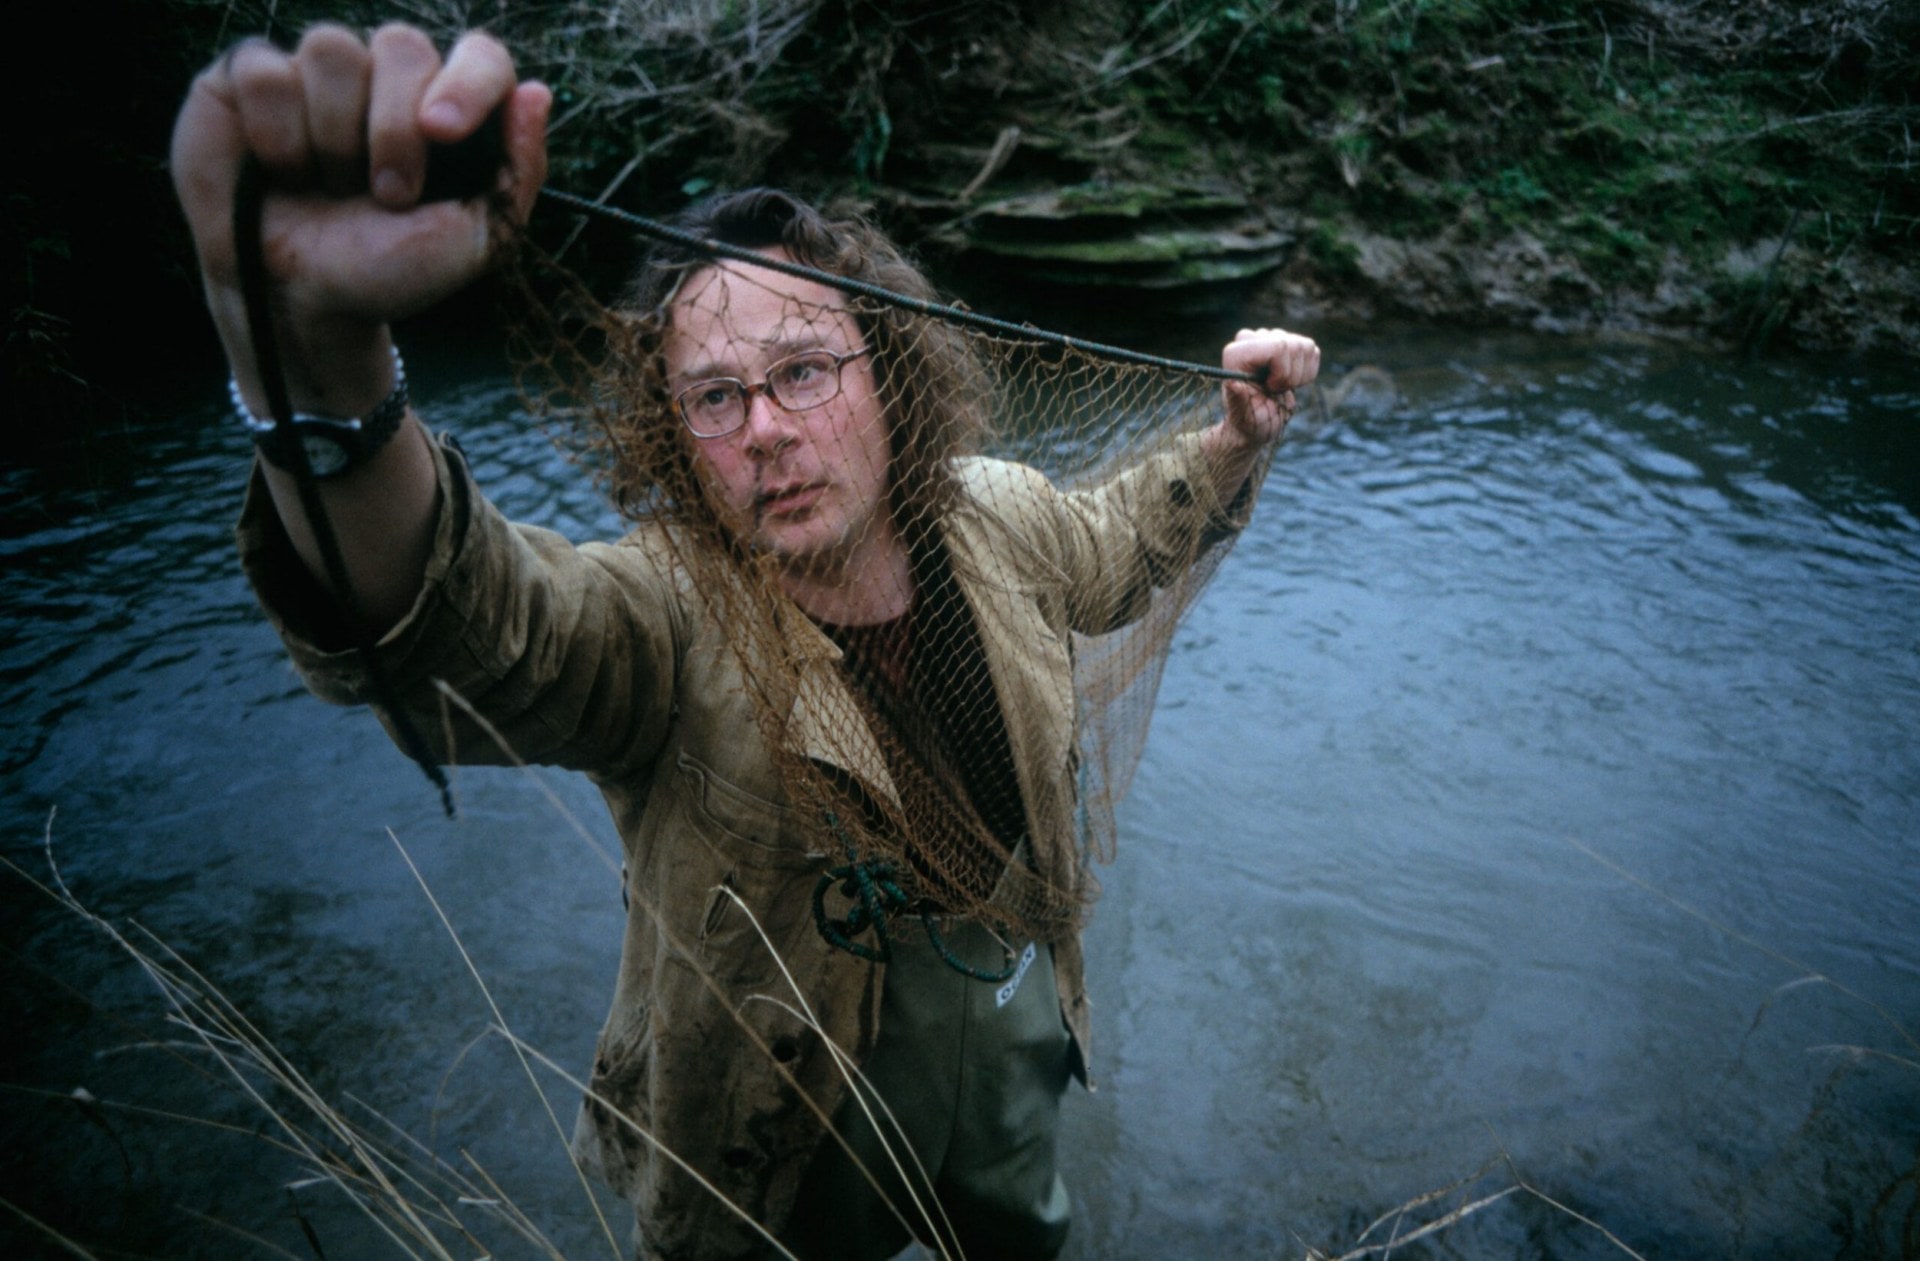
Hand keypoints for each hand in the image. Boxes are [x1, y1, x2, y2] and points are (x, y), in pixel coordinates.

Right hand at [171, 24, 549, 416]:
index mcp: (448, 109)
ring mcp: (318, 74)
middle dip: (394, 130)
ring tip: (329, 189)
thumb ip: (516, 171)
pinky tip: (280, 171)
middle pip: (401, 45)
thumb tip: (538, 95)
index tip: (443, 132)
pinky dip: (275, 131)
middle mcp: (386, 79)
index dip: (466, 82)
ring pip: (331, 48)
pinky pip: (264, 69)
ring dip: (334, 137)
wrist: (301, 302)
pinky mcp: (250, 80)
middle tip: (387, 196)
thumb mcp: (474, 242)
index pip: (479, 56)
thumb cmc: (389, 271)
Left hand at [1220, 327, 1320, 448]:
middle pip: (1294, 345)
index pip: (1279, 347)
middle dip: (1292, 375)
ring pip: (1305, 346)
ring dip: (1299, 375)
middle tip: (1275, 391)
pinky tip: (1291, 382)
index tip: (1270, 388)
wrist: (1258, 423)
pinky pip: (1312, 350)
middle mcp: (1251, 339)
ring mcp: (1270, 338)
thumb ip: (1237, 399)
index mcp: (1236, 353)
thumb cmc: (1248, 421)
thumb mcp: (1243, 415)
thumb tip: (1232, 384)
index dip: (1282, 373)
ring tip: (1282, 387)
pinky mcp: (1287, 344)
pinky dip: (1307, 372)